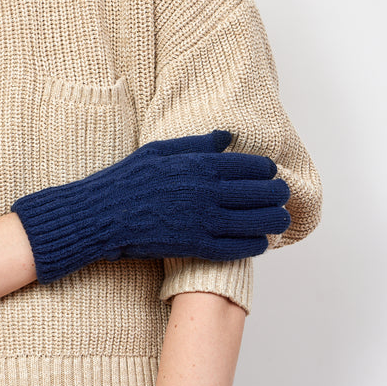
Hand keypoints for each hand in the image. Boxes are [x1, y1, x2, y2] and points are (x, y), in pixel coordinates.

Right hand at [11, 129, 290, 283]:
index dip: (268, 171)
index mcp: (202, 164)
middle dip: (277, 196)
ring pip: (255, 222)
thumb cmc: (128, 179)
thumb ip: (198, 144)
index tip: (271, 174)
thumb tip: (227, 137)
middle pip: (261, 193)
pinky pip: (235, 248)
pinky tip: (261, 245)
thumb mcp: (161, 149)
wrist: (103, 213)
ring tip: (280, 222)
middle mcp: (208, 192)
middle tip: (282, 198)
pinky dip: (253, 246)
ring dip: (273, 222)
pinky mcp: (195, 246)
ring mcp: (203, 220)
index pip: (252, 165)